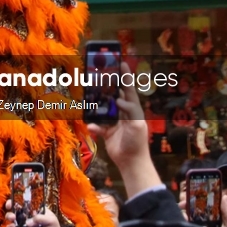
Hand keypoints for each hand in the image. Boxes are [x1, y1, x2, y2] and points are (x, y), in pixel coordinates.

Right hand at [86, 63, 159, 197]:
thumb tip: (118, 100)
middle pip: (115, 96)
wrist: (131, 162)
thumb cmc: (137, 142)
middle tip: (101, 75)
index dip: (126, 78)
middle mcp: (124, 114)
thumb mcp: (137, 124)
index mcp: (134, 110)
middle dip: (109, 86)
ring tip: (90, 94)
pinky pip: (98, 126)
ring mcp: (115, 123)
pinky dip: (93, 126)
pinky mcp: (107, 133)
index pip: (129, 90)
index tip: (121, 64)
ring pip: (104, 109)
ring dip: (98, 103)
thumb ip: (130, 110)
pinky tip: (89, 125)